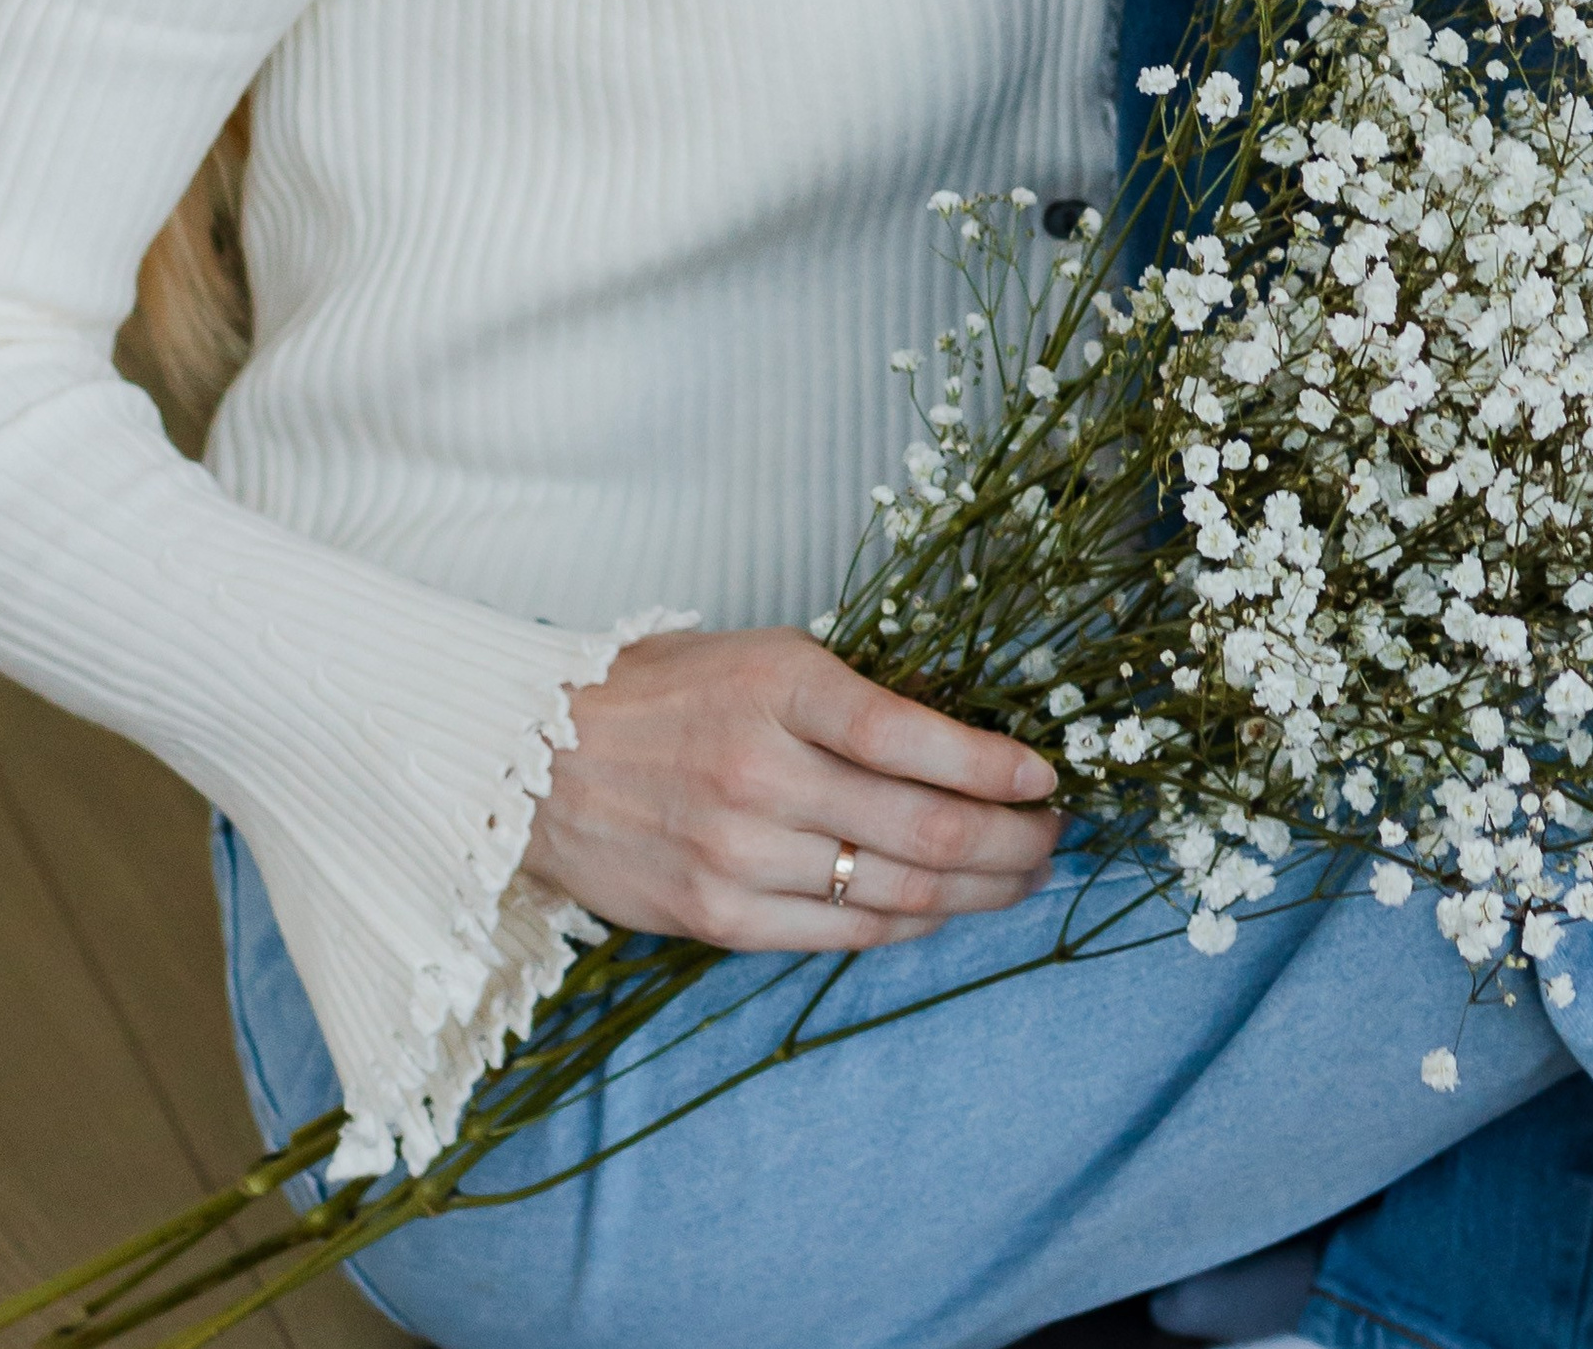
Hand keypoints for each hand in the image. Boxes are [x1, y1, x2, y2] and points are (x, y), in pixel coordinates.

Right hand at [522, 627, 1061, 950]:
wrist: (539, 761)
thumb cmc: (669, 694)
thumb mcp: (766, 658)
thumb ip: (853, 698)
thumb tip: (969, 744)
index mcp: (782, 686)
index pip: (914, 735)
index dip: (995, 767)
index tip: (1047, 777)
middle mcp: (762, 772)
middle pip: (923, 827)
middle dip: (1011, 841)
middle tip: (1053, 837)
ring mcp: (739, 854)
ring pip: (896, 890)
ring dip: (978, 890)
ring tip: (1020, 877)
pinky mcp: (719, 917)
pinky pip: (843, 933)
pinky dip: (909, 923)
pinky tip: (943, 908)